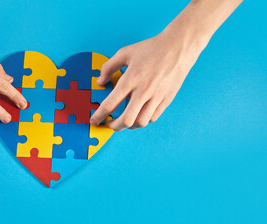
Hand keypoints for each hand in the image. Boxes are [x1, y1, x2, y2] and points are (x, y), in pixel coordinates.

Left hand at [90, 0, 242, 130]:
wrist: (178, 47)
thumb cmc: (151, 49)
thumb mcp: (125, 52)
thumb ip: (109, 67)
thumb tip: (100, 82)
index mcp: (131, 79)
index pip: (110, 104)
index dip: (99, 116)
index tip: (94, 121)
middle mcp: (143, 91)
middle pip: (126, 120)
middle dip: (114, 126)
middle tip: (109, 124)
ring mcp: (157, 97)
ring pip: (140, 122)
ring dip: (129, 125)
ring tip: (124, 120)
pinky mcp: (166, 100)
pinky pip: (152, 118)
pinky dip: (143, 119)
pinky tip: (138, 114)